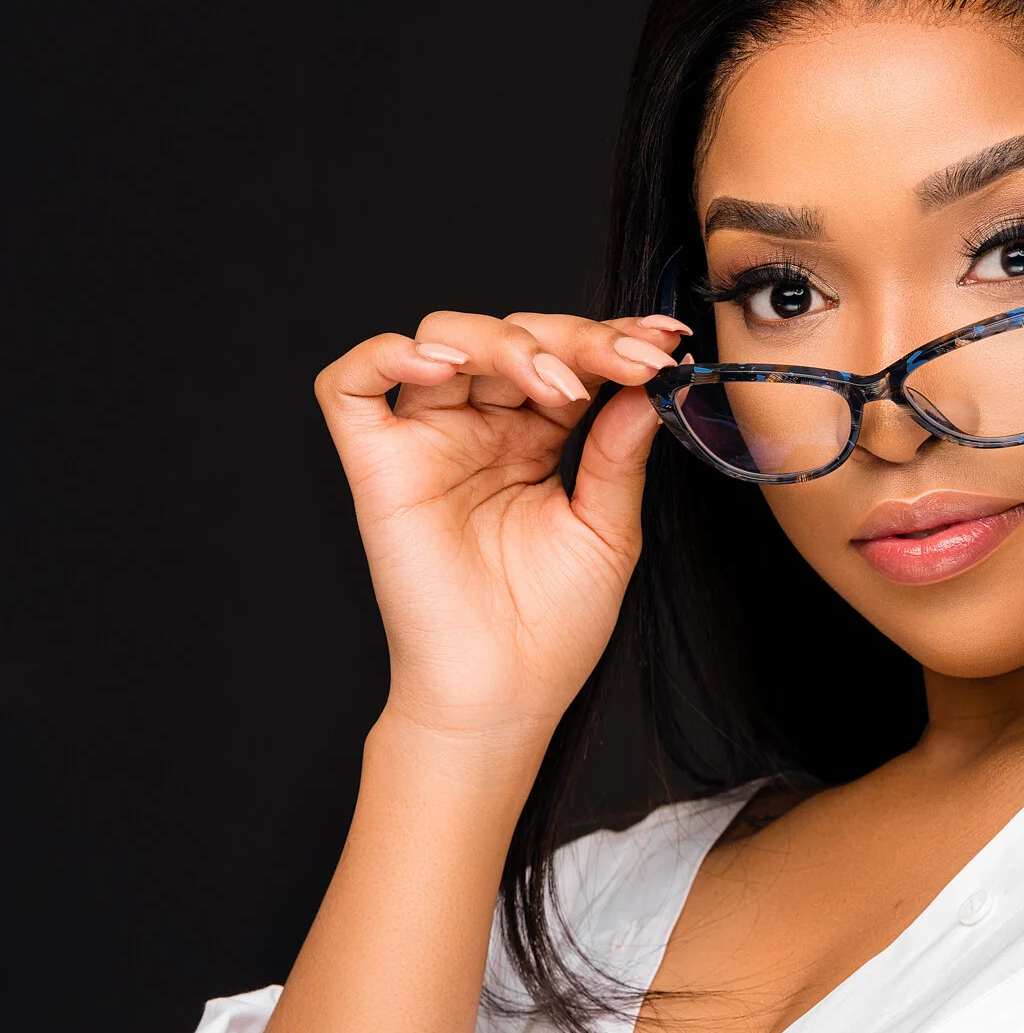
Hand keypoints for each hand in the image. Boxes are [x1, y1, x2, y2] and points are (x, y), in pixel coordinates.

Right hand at [314, 307, 686, 765]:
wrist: (502, 696)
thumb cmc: (551, 627)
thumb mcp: (607, 528)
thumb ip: (619, 450)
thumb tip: (650, 381)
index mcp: (533, 439)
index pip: (564, 358)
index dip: (610, 340)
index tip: (664, 342)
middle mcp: (478, 429)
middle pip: (510, 335)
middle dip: (573, 339)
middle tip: (627, 362)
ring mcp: (426, 442)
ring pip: (443, 339)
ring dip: (505, 342)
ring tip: (555, 384)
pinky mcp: (377, 466)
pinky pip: (350, 385)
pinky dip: (388, 355)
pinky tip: (444, 366)